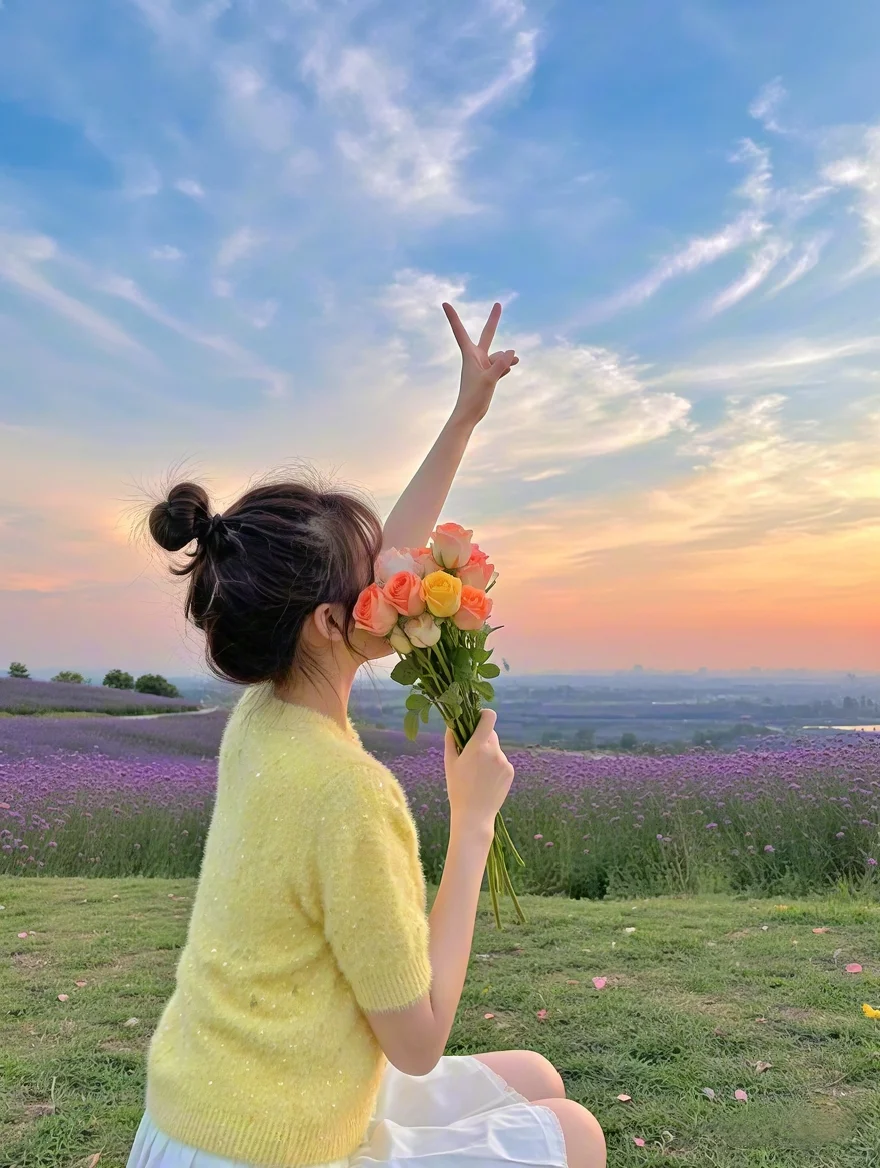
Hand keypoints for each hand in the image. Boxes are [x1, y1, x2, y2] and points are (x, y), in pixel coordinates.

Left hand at [443, 301, 518, 427]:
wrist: (469, 414)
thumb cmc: (473, 398)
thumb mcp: (489, 380)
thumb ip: (500, 366)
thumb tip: (511, 352)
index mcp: (470, 355)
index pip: (460, 331)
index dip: (452, 317)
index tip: (444, 303)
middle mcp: (476, 358)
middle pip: (487, 335)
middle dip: (494, 321)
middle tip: (498, 304)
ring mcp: (482, 366)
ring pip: (498, 357)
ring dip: (507, 359)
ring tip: (516, 363)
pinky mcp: (488, 375)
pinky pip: (500, 366)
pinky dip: (505, 367)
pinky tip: (512, 367)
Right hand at [444, 709, 513, 833]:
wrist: (474, 815)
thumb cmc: (458, 788)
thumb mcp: (450, 763)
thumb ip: (451, 739)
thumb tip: (452, 723)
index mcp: (478, 746)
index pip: (489, 717)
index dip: (483, 714)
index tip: (477, 719)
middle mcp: (494, 751)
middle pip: (491, 733)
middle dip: (482, 738)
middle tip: (471, 753)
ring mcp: (504, 762)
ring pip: (496, 749)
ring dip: (488, 754)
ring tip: (478, 773)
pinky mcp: (510, 771)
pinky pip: (502, 761)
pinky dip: (494, 765)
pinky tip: (486, 780)